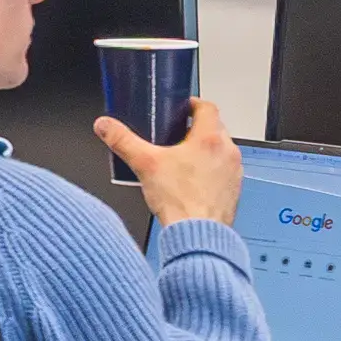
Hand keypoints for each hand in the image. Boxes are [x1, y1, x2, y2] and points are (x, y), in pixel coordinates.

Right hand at [103, 97, 241, 231]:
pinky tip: (193, 184)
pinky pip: (224, 173)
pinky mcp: (234, 191)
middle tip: (178, 135)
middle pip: (216, 128)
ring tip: (184, 161)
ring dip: (207, 151)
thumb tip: (106, 126)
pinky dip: (212, 172)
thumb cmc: (181, 203)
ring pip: (221, 151)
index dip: (193, 104)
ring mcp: (234, 173)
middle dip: (198, 129)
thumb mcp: (144, 165)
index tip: (183, 108)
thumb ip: (122, 141)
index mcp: (209, 139)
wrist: (198, 236)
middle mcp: (227, 152)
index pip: (207, 107)